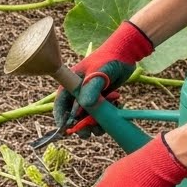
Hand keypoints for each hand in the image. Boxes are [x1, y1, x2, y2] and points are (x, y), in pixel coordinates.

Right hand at [52, 21, 153, 136]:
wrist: (126, 52)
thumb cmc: (108, 59)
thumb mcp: (98, 73)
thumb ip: (91, 89)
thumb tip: (83, 108)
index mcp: (71, 84)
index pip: (60, 104)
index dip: (61, 118)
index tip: (66, 131)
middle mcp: (78, 92)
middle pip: (74, 115)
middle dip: (81, 125)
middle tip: (89, 133)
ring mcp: (90, 96)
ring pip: (89, 116)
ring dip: (96, 123)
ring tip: (106, 122)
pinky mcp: (102, 98)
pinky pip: (102, 112)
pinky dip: (108, 115)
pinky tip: (117, 107)